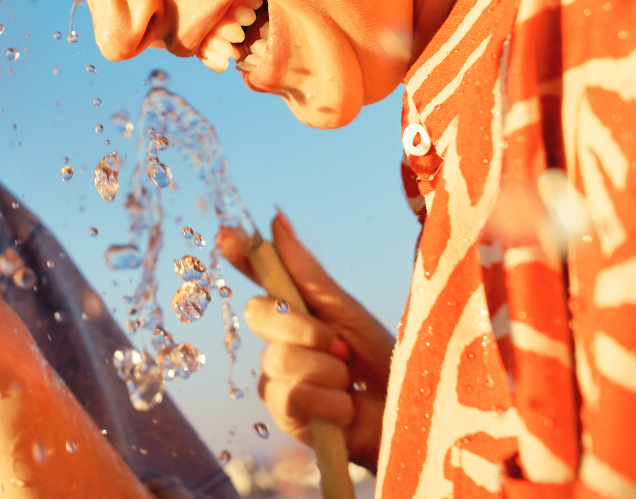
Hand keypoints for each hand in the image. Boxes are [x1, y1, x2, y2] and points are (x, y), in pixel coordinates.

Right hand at [217, 213, 393, 469]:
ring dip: (328, 372)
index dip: (240, 255)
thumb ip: (306, 272)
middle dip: (307, 329)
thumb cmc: (382, 363)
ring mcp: (276, 379)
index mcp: (295, 312)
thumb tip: (275, 220)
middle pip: (260, 314)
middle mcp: (278, 342)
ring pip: (279, 358)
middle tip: (342, 349)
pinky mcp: (283, 416)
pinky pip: (292, 394)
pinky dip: (330, 402)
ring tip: (349, 386)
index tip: (227, 234)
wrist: (407, 414)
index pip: (259, 278)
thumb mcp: (347, 312)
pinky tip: (344, 410)